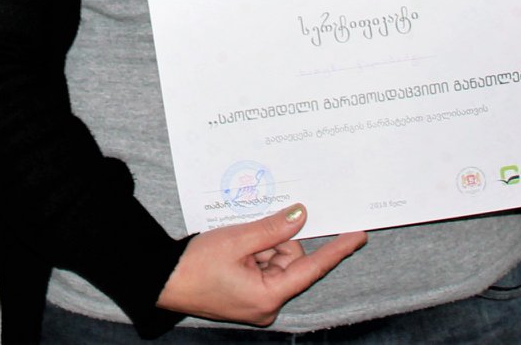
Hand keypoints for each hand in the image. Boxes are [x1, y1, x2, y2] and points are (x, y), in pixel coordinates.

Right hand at [156, 205, 364, 324]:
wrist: (162, 281)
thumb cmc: (194, 265)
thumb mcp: (235, 240)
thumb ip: (271, 228)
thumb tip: (301, 216)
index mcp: (268, 296)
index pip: (311, 268)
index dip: (336, 250)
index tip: (358, 235)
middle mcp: (268, 303)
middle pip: (290, 261)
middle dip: (274, 241)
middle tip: (247, 235)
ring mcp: (258, 301)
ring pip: (276, 261)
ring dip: (260, 245)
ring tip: (233, 245)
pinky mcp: (249, 295)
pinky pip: (263, 267)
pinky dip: (253, 253)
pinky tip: (233, 250)